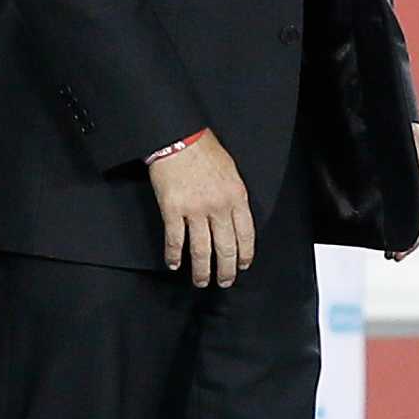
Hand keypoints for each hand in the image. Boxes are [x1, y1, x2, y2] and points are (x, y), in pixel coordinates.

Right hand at [148, 128, 255, 285]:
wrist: (177, 137)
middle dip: (227, 269)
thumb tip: (235, 219)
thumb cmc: (204, 150)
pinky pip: (175, 240)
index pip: (246, 234)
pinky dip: (174, 255)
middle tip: (225, 281)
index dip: (245, 254)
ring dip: (202, 270)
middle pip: (225, 247)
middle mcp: (218, 206)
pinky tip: (174, 264)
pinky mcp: (172, 210)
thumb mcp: (231, 171)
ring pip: (201, 250)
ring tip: (201, 281)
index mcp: (236, 196)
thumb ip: (234, 196)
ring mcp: (195, 209)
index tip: (243, 265)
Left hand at [386, 123, 418, 259]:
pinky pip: (417, 206)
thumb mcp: (402, 154)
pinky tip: (397, 233)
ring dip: (411, 234)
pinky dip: (409, 222)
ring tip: (395, 252)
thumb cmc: (394, 128)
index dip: (418, 234)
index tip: (403, 249)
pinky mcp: (417, 179)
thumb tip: (407, 211)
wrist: (388, 110)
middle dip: (414, 239)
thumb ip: (407, 179)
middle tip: (396, 256)